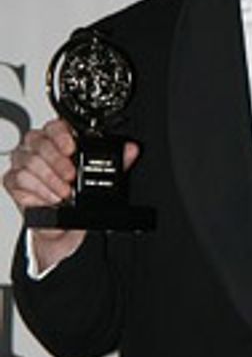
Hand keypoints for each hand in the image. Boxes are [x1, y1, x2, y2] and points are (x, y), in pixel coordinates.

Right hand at [3, 118, 138, 270]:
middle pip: (39, 141)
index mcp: (60, 141)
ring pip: (29, 160)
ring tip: (64, 192)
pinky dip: (38, 189)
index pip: (55, 126)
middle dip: (57, 160)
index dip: (61, 134)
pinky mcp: (14, 181)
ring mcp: (25, 164)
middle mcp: (39, 149)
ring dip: (49, 178)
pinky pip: (19, 178)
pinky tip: (52, 197)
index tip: (71, 148)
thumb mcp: (102, 180)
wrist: (65, 230)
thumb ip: (118, 162)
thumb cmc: (80, 201)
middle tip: (70, 176)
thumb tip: (131, 149)